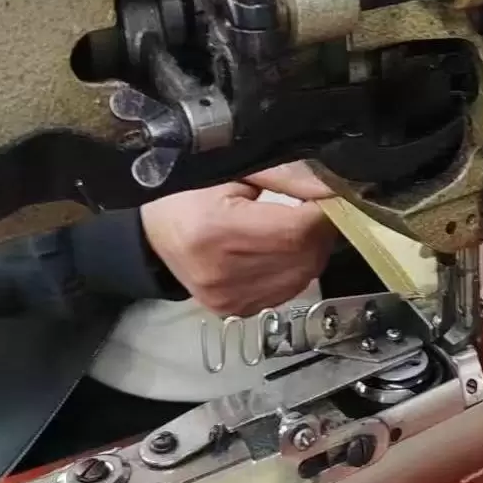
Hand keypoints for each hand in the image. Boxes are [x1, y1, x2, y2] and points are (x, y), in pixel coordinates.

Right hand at [141, 162, 336, 316]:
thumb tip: (329, 186)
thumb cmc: (187, 195)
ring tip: (296, 224)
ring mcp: (229, 298)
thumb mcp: (230, 171)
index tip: (326, 193)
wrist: (154, 235)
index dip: (322, 212)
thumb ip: (283, 176)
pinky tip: (282, 249)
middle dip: (320, 229)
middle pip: (305, 255)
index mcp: (215, 230)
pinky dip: (297, 267)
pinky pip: (290, 290)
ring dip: (312, 248)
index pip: (296, 230)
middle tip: (313, 205)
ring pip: (304, 275)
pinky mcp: (236, 310)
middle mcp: (222, 274)